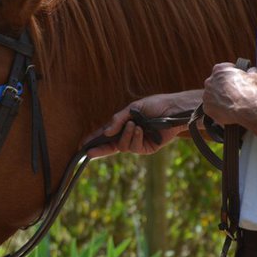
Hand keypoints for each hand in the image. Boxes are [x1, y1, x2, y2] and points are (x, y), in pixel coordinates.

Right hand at [83, 90, 201, 158]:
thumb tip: (106, 132)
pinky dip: (135, 138)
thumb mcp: (133, 108)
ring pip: (123, 146)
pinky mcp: (148, 148)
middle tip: (89, 151)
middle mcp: (129, 136)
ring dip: (126, 135)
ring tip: (134, 125)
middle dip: (100, 148)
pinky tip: (140, 129)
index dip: (94, 141)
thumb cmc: (155, 105)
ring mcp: (138, 143)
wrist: (174, 109)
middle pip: (110, 146)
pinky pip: (135, 148)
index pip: (106, 136)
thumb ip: (118, 119)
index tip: (82, 146)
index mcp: (124, 126)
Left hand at [201, 63, 256, 125]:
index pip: (224, 69)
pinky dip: (218, 108)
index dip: (232, 74)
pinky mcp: (207, 107)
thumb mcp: (253, 77)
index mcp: (219, 70)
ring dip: (220, 98)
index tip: (237, 79)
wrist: (245, 110)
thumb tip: (251, 72)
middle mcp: (210, 81)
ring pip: (213, 95)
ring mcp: (207, 95)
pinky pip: (212, 107)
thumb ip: (250, 73)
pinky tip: (228, 110)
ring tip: (232, 103)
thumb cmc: (248, 92)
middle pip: (217, 83)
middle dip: (225, 87)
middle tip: (235, 92)